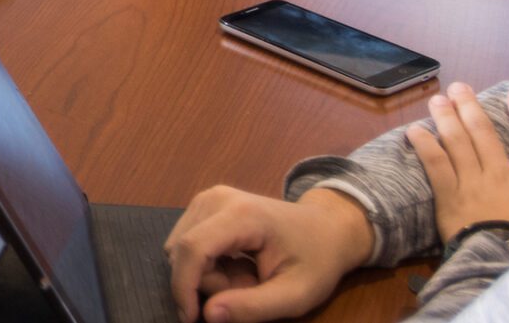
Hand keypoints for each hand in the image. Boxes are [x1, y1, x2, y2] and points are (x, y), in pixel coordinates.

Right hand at [167, 185, 371, 322]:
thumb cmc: (317, 261)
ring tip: (246, 278)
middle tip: (251, 290)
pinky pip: (187, 243)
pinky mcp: (204, 204)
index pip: (193, 248)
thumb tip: (208, 314)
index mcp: (242, 214)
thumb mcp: (296, 295)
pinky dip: (206, 264)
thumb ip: (253, 307)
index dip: (183, 286)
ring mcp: (208, 198)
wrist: (327, 228)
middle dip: (209, 283)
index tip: (192, 318)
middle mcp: (216, 198)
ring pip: (181, 249)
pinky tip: (234, 265)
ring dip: (208, 275)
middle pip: (185, 251)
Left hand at [410, 83, 508, 243]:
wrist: (508, 264)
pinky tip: (415, 130)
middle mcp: (503, 174)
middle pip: (485, 132)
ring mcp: (475, 183)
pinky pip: (436, 164)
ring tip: (438, 100)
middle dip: (471, 107)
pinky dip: (425, 145)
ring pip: (458, 142)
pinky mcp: (451, 196)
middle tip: (460, 88)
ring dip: (447, 117)